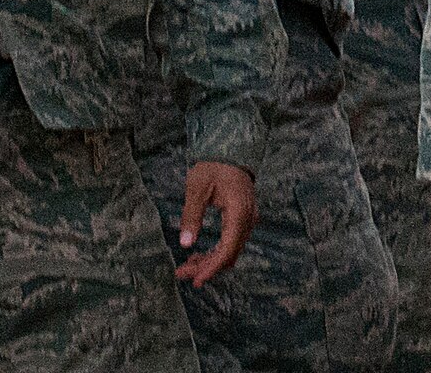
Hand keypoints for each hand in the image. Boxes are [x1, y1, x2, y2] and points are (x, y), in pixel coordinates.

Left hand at [176, 160, 256, 287]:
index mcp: (239, 212)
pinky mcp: (243, 220)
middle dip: (206, 267)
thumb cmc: (213, 165)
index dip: (212, 267)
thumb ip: (191, 215)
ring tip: (186, 267)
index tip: (196, 279)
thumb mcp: (196, 187)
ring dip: (210, 261)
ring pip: (230, 251)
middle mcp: (248, 220)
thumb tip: (185, 244)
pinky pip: (231, 243)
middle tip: (182, 273)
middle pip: (229, 254)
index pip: (228, 249)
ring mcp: (248, 221)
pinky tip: (199, 255)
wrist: (230, 150)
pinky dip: (216, 252)